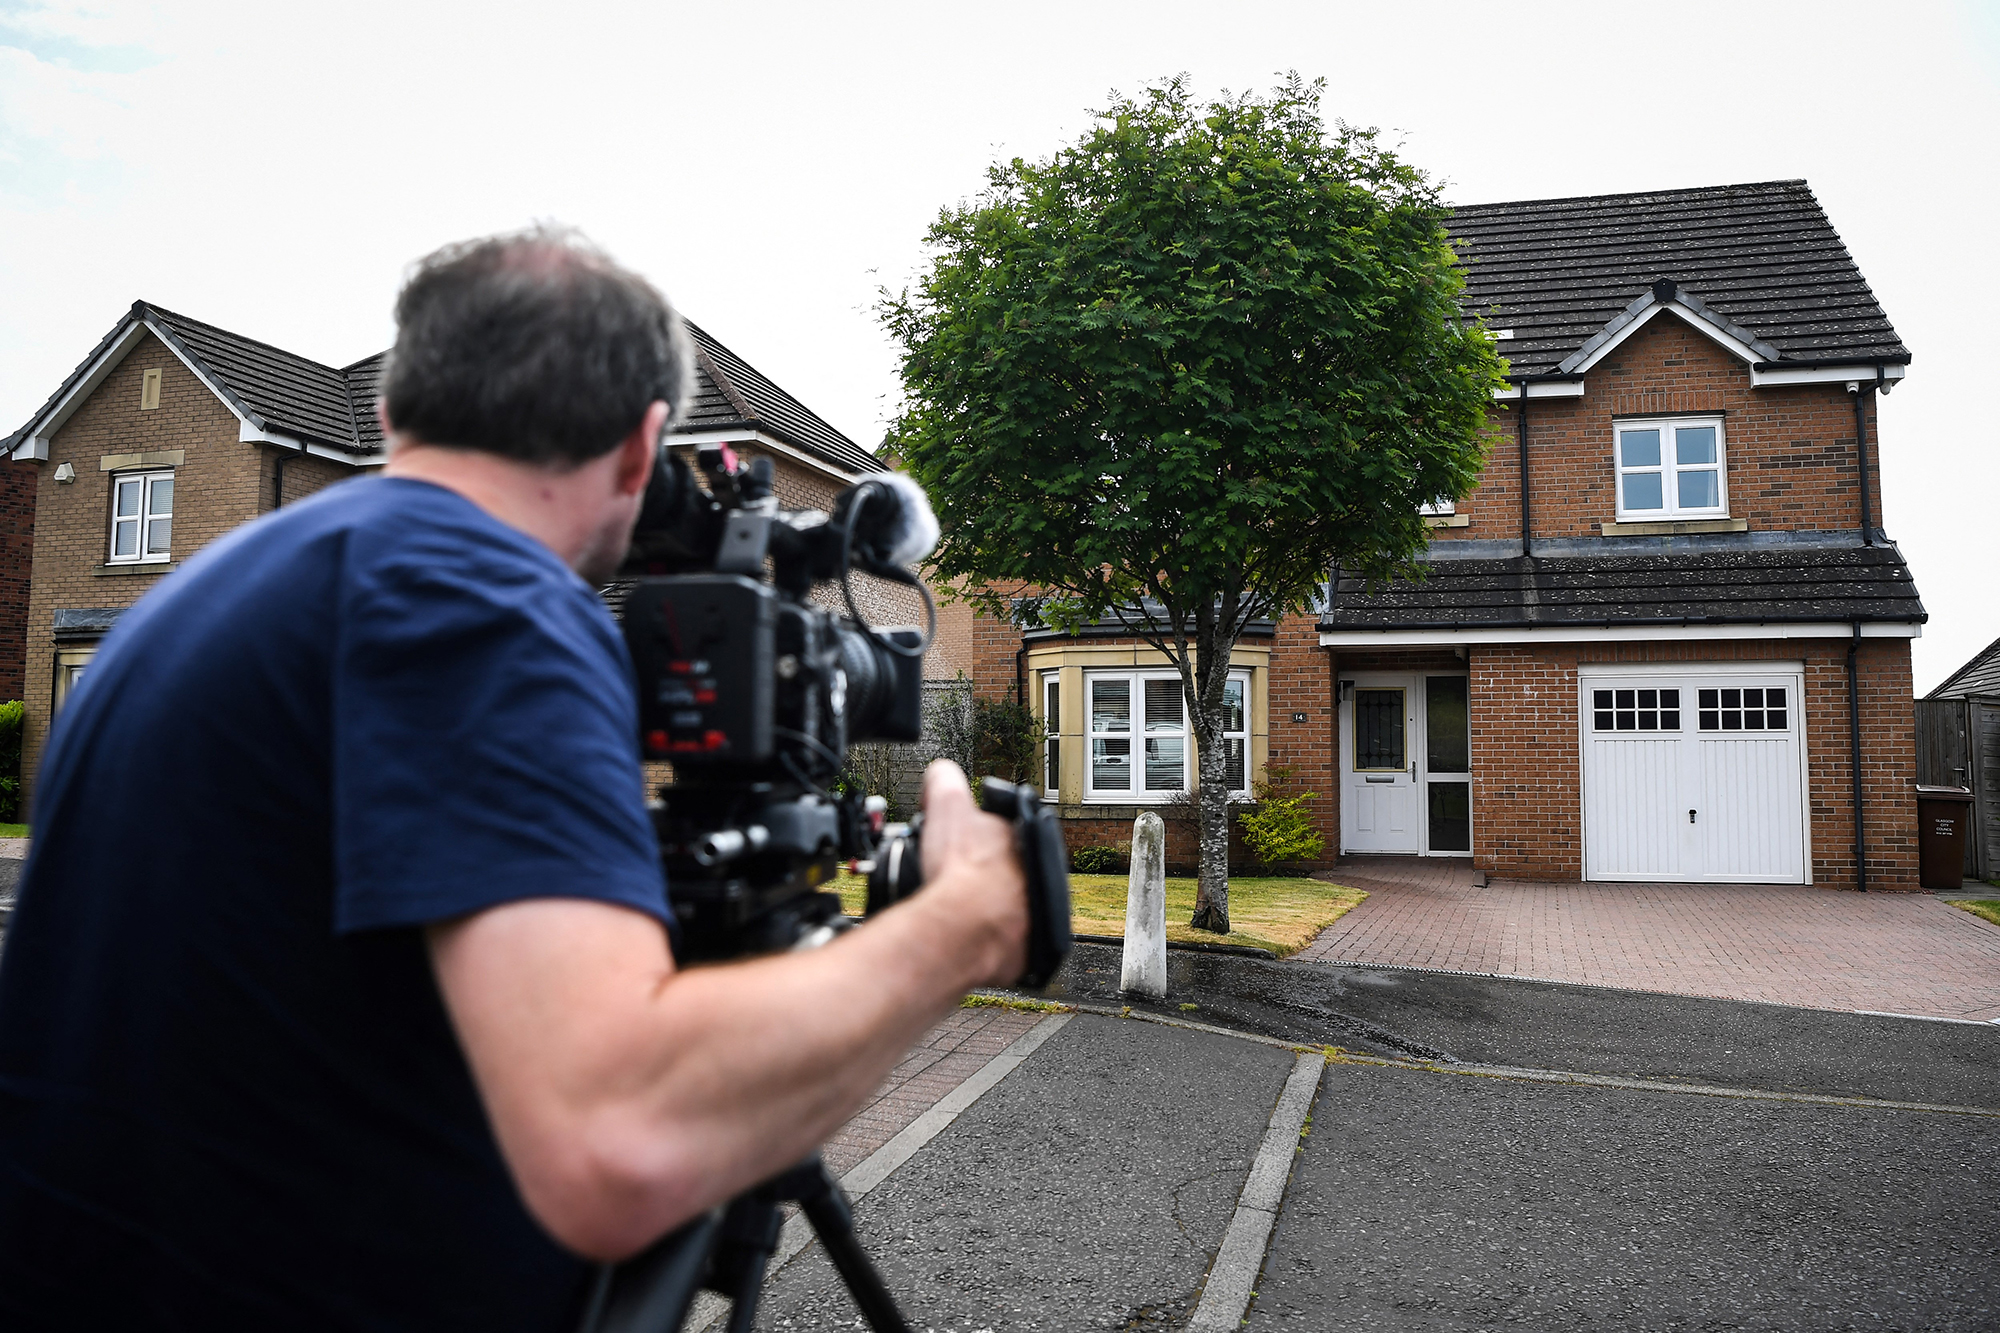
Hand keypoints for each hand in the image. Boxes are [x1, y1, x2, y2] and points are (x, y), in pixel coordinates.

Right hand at [915, 760, 1029, 985]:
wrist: (964, 928)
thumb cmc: (959, 873)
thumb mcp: (946, 804)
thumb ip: (944, 780)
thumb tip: (941, 773)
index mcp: (1024, 838)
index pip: (1003, 829)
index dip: (975, 834)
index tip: (958, 843)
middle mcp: (1037, 873)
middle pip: (1004, 865)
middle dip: (981, 868)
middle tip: (952, 874)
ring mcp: (1034, 912)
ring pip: (1006, 901)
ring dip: (984, 902)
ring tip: (956, 904)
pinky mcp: (1027, 947)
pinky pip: (1005, 937)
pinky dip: (987, 934)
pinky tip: (966, 929)